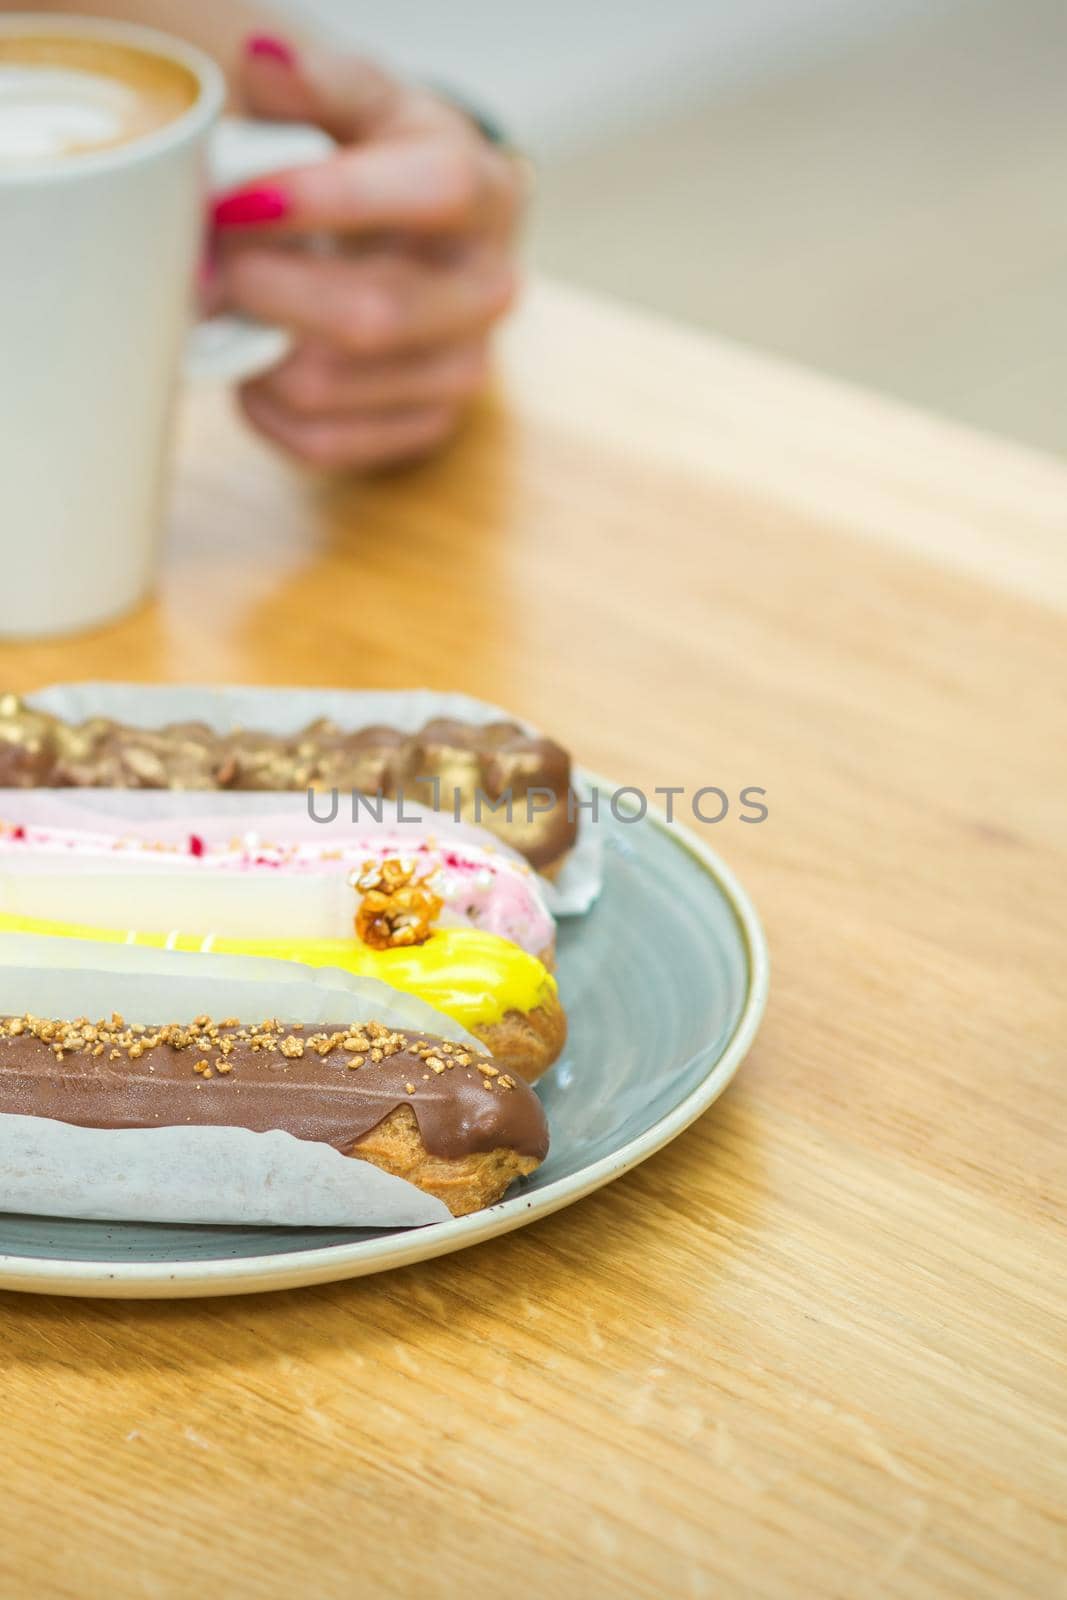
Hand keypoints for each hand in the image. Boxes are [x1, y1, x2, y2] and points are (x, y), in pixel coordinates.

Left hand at [211, 35, 524, 470]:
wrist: (426, 246)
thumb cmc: (383, 168)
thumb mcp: (364, 107)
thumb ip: (320, 83)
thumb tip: (264, 61)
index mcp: (486, 193)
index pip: (431, 193)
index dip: (327, 199)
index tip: (234, 198)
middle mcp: (490, 290)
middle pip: (370, 314)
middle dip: (265, 289)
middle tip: (207, 263)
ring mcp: (464, 371)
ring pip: (329, 386)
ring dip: (252, 350)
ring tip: (228, 308)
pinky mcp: (426, 430)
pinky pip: (321, 442)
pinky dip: (263, 408)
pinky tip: (256, 363)